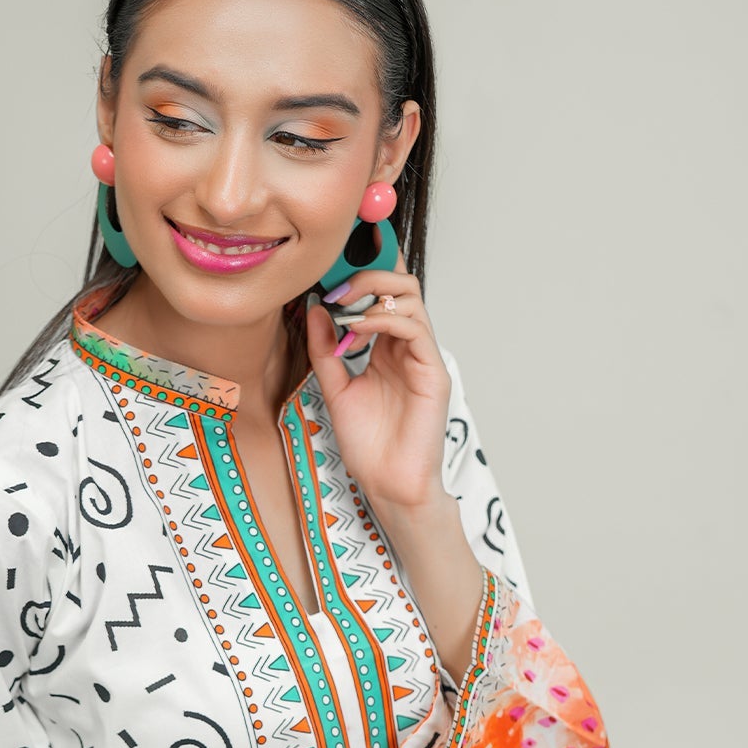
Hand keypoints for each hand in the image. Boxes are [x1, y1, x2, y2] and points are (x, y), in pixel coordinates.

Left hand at [305, 246, 451, 513]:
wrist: (387, 482)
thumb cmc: (368, 444)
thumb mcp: (334, 388)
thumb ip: (325, 350)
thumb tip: (314, 308)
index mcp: (386, 347)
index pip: (382, 293)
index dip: (362, 271)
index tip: (329, 265)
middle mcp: (407, 346)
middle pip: (400, 284)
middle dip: (365, 274)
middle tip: (332, 285)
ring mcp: (422, 356)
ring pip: (410, 297)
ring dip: (371, 293)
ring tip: (340, 307)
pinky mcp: (433, 372)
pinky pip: (414, 328)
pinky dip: (383, 320)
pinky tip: (355, 330)